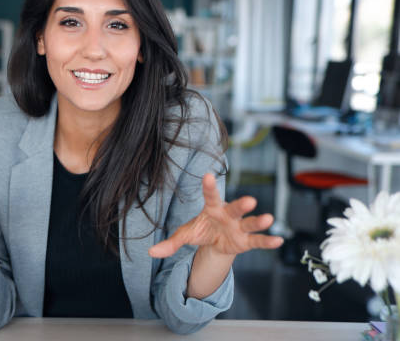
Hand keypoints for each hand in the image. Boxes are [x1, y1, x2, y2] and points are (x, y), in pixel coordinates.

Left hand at [149, 173, 283, 257]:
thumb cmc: (201, 231)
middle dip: (242, 205)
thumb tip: (150, 252)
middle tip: (250, 200)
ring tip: (269, 218)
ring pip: (250, 223)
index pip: (210, 196)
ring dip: (259, 221)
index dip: (209, 187)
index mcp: (211, 209)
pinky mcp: (246, 241)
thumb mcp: (185, 235)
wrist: (214, 243)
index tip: (208, 175)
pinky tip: (278, 240)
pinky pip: (258, 241)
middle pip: (235, 208)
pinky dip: (267, 241)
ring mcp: (239, 227)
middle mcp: (228, 215)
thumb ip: (170, 243)